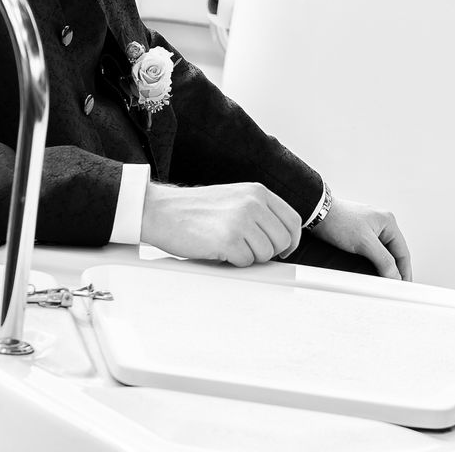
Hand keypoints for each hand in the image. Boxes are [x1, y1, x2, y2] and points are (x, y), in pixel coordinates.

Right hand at [140, 181, 300, 266]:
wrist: (161, 210)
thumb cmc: (194, 208)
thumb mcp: (234, 198)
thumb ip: (259, 211)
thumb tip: (282, 238)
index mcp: (258, 192)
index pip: (293, 220)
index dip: (291, 240)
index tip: (283, 250)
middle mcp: (253, 203)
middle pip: (283, 240)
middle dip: (269, 252)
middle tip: (248, 250)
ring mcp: (242, 221)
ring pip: (266, 254)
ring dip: (249, 257)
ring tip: (228, 246)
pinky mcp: (228, 240)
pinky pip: (245, 263)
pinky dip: (233, 262)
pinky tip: (218, 250)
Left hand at [314, 197, 411, 279]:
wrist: (317, 212)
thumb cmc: (339, 221)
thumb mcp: (364, 243)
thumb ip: (383, 260)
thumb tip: (395, 275)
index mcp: (388, 222)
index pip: (402, 252)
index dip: (404, 271)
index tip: (403, 286)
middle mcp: (382, 223)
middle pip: (395, 252)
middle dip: (396, 270)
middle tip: (396, 287)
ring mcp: (370, 227)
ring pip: (384, 251)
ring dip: (386, 266)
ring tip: (386, 281)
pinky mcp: (360, 232)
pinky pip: (373, 250)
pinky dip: (375, 261)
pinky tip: (373, 269)